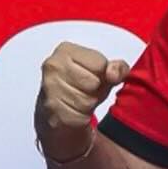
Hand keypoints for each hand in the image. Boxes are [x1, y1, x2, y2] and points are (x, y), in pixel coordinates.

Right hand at [37, 42, 129, 158]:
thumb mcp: (103, 73)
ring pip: (86, 101)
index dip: (103, 74)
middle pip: (93, 83)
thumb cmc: (81, 85)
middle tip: (87, 90)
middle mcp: (54, 66)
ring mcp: (50, 88)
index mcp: (66, 51)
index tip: (93, 76)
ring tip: (80, 100)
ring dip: (88, 105)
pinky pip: (79, 117)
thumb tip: (114, 74)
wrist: (57, 110)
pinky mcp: (51, 109)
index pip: (100, 64)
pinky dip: (81, 118)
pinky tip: (74, 111)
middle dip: (95, 90)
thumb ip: (117, 68)